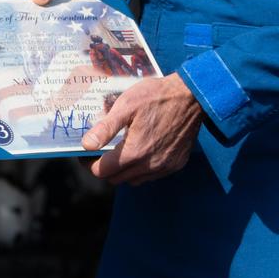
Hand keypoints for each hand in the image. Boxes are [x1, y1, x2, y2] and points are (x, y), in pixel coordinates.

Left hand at [83, 74, 203, 184]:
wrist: (191, 97)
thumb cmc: (156, 97)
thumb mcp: (126, 106)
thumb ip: (105, 128)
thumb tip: (86, 145)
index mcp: (134, 152)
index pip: (103, 172)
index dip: (90, 164)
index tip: (86, 153)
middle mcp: (150, 165)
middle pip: (116, 179)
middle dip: (104, 168)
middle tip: (101, 150)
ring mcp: (165, 167)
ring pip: (133, 180)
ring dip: (123, 170)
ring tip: (120, 150)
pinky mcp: (176, 165)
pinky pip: (151, 175)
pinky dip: (141, 168)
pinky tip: (140, 151)